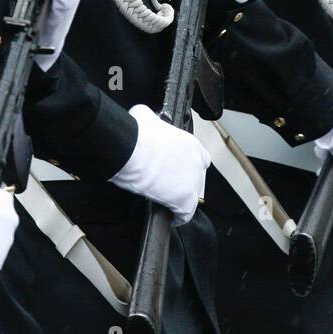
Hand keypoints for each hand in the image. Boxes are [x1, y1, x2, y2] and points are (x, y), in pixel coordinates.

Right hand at [111, 104, 210, 223]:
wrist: (131, 151)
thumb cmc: (136, 134)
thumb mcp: (146, 116)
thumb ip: (152, 121)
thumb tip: (144, 120)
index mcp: (190, 143)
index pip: (200, 158)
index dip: (189, 165)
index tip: (179, 169)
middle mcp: (196, 162)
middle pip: (198, 177)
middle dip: (186, 182)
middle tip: (169, 185)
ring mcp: (192, 182)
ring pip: (194, 196)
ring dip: (183, 199)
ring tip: (170, 202)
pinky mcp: (183, 200)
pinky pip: (186, 214)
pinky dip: (180, 217)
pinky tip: (172, 217)